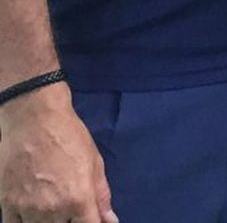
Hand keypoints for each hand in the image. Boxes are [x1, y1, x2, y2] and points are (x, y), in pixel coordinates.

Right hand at [0, 84, 116, 222]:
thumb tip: (110, 220)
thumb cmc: (69, 136)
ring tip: (54, 210)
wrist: (33, 119)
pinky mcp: (7, 205)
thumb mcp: (94, 162)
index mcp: (79, 199)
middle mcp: (52, 210)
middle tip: (72, 213)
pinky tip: (33, 215)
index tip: (92, 220)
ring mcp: (27, 210)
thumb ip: (101, 195)